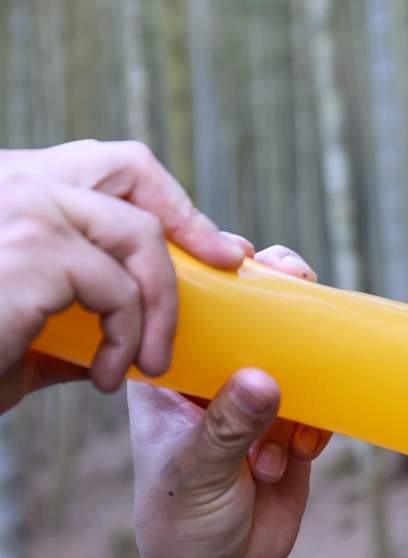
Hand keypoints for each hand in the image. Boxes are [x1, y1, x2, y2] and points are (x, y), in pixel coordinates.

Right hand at [0, 139, 245, 411]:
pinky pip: (117, 291)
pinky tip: (106, 375)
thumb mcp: (16, 330)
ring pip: (138, 240)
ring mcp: (21, 210)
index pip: (113, 163)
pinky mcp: (28, 251)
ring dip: (156, 310)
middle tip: (205, 296)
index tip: (218, 247)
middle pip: (135, 184)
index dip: (174, 201)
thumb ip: (68, 321)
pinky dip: (127, 338)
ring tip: (144, 363)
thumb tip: (119, 339)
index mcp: (11, 190)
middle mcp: (13, 182)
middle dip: (184, 244)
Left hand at [127, 245, 328, 557]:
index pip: (192, 309)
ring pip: (296, 352)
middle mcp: (216, 378)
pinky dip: (323, 417)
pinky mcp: (294, 423)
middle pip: (253, 315)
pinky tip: (304, 452)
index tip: (247, 259)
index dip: (218, 276)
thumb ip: (226, 428)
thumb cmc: (184, 524)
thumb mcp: (195, 473)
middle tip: (305, 288)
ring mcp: (257, 399)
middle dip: (282, 302)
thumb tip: (264, 379)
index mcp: (172, 377)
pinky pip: (323, 398)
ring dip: (309, 371)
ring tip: (301, 416)